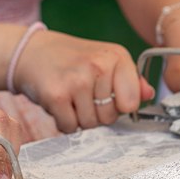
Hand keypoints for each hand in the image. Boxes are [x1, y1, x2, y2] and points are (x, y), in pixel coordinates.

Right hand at [12, 30, 144, 131]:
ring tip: (69, 97)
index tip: (106, 96)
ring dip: (78, 118)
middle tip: (82, 95)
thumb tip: (149, 94)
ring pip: (89, 124)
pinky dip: (63, 121)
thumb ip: (130, 79)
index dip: (118, 106)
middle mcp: (99, 65)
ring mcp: (77, 80)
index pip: (132, 102)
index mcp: (116, 56)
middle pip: (109, 117)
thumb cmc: (72, 60)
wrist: (30, 51)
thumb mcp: (104, 60)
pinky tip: (58, 102)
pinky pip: (69, 127)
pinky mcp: (56, 94)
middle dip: (96, 113)